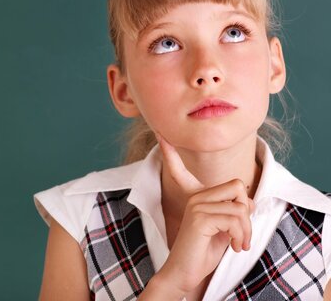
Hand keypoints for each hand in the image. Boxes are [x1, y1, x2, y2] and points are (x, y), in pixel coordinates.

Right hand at [153, 133, 254, 295]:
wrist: (185, 273)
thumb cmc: (203, 253)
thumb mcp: (223, 229)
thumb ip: (232, 212)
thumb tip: (248, 200)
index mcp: (197, 197)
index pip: (181, 170)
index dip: (170, 154)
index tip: (161, 137)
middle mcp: (195, 197)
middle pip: (238, 187)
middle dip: (248, 213)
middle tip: (242, 234)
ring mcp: (196, 206)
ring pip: (241, 207)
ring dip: (247, 231)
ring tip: (239, 244)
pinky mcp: (200, 218)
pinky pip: (235, 218)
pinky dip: (241, 235)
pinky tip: (233, 246)